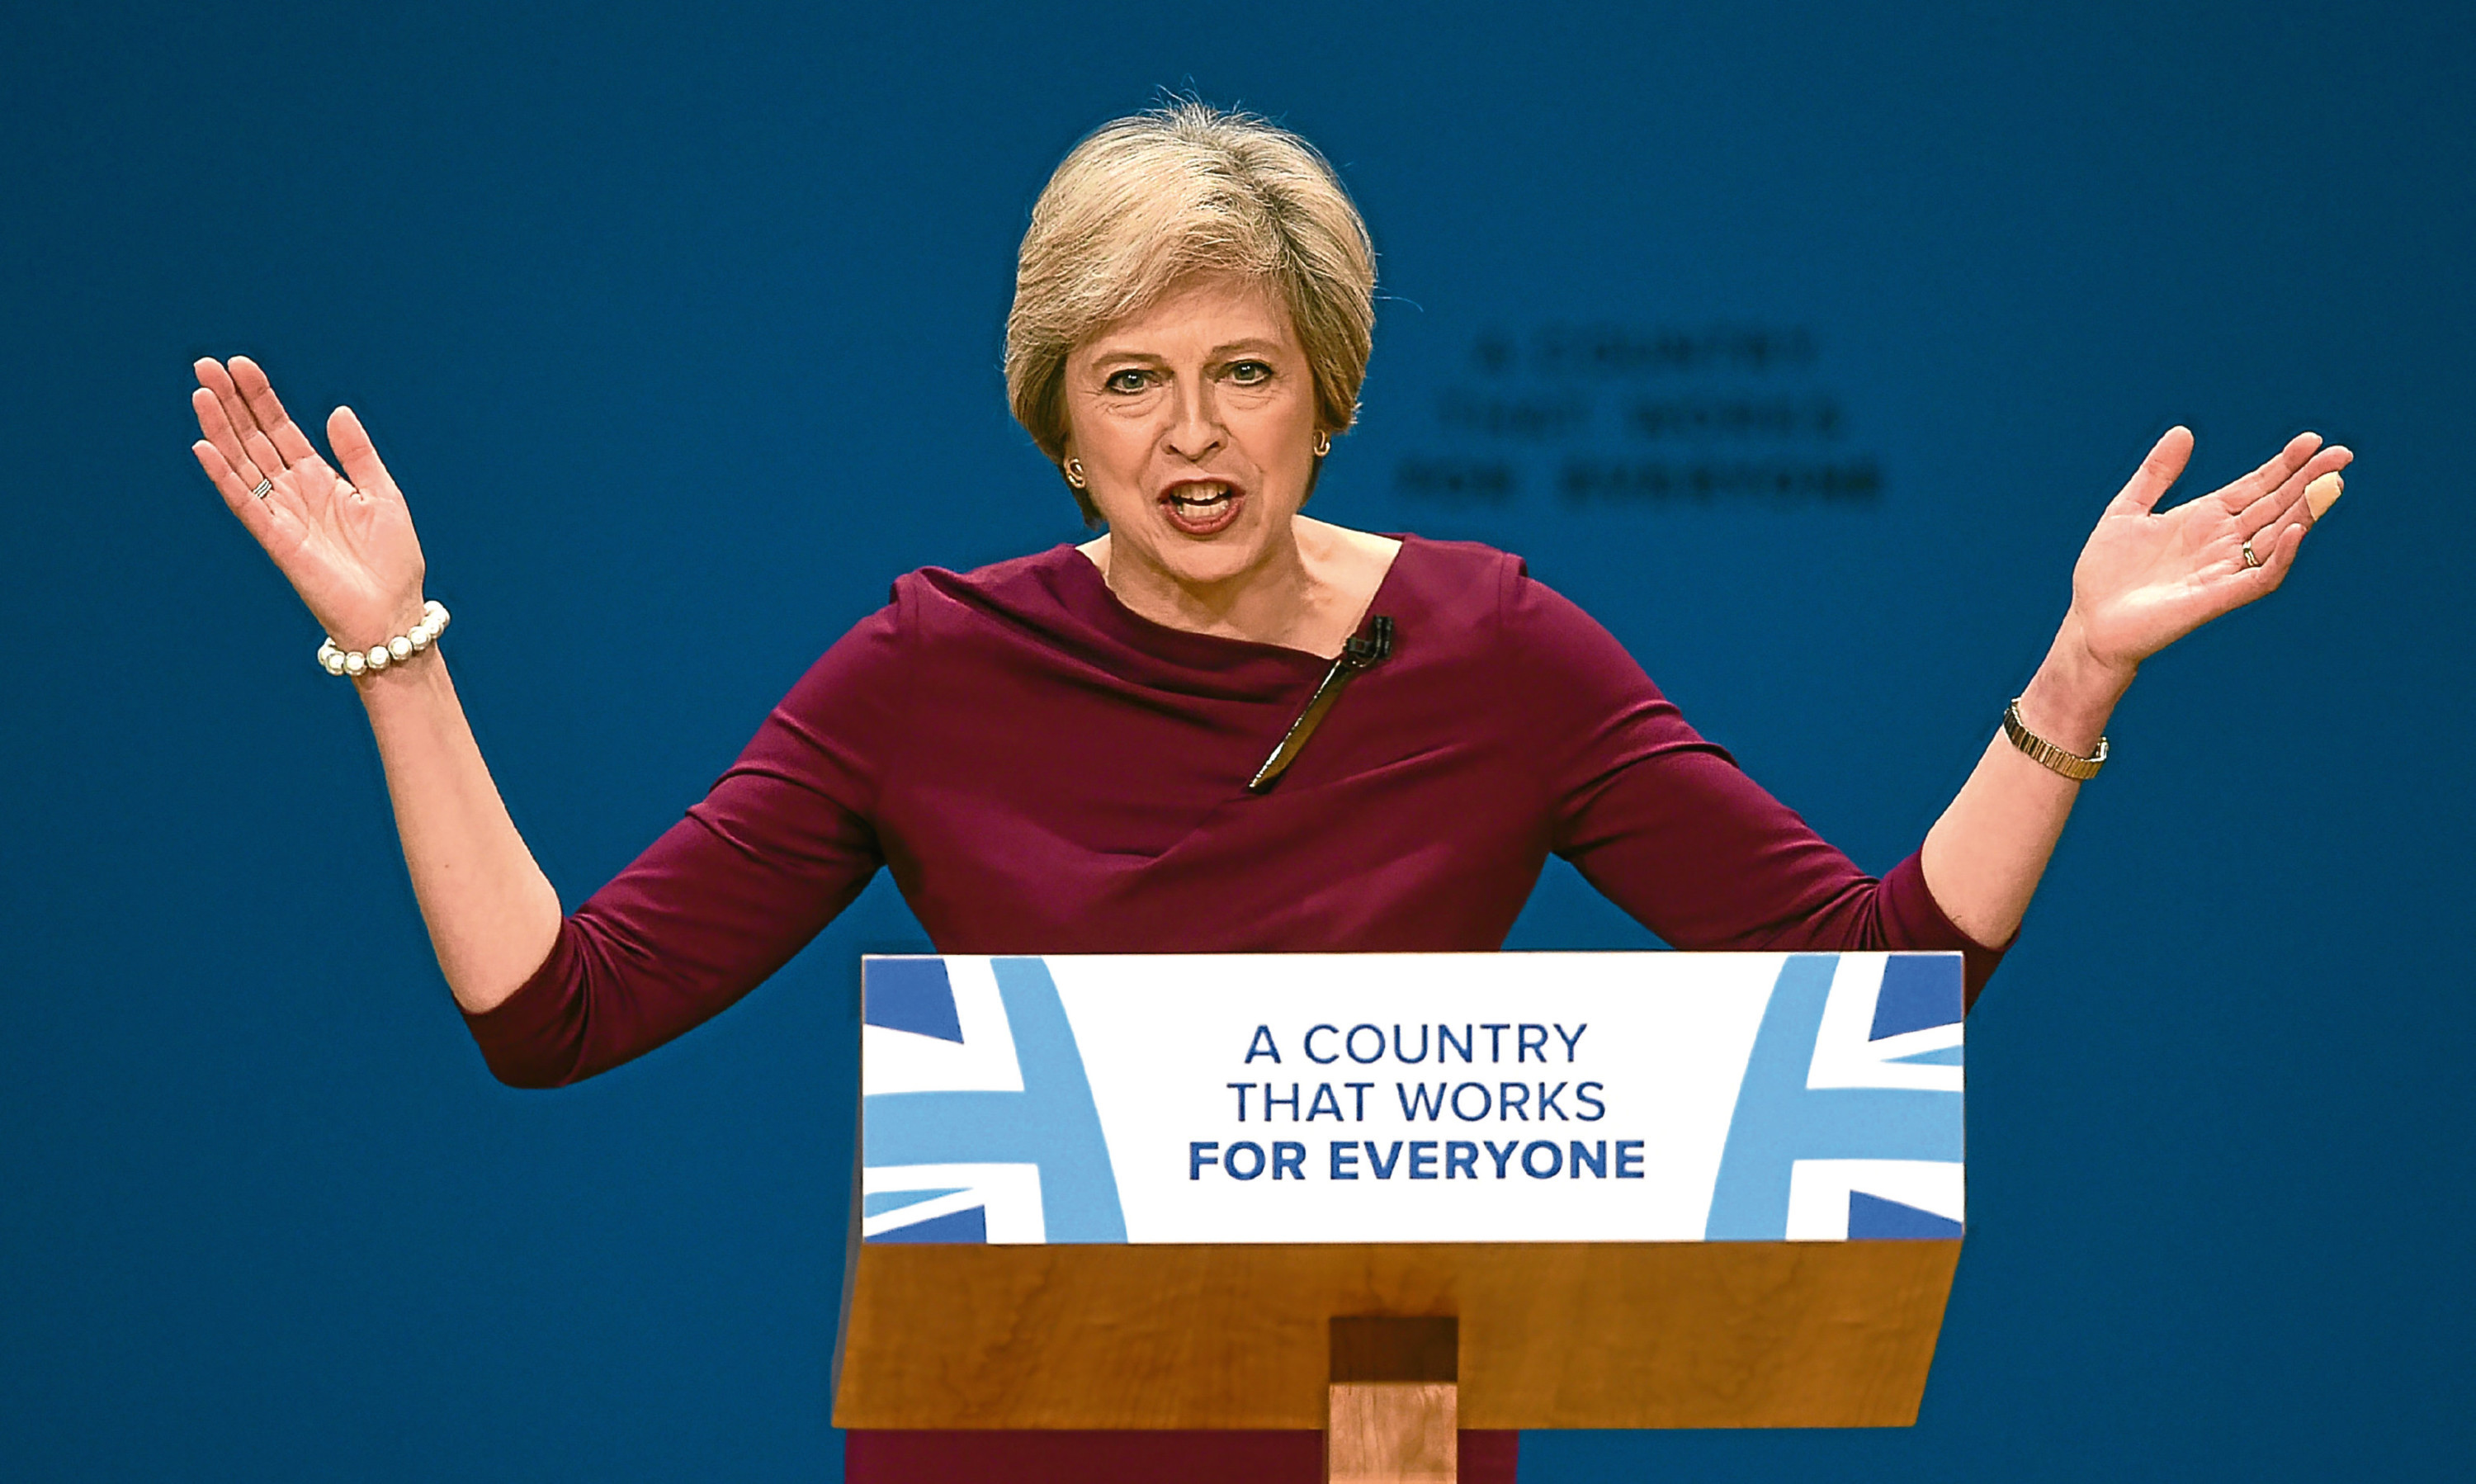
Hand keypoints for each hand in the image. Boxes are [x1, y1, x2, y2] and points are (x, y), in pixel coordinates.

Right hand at [191, 356, 427, 650]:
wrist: (393, 611)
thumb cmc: (392, 561)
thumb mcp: (384, 495)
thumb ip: (358, 454)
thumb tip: (338, 410)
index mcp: (320, 478)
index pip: (280, 428)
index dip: (260, 397)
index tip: (240, 364)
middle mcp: (294, 492)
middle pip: (253, 438)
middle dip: (230, 402)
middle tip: (205, 365)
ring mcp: (281, 515)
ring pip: (241, 464)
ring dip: (219, 429)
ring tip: (201, 394)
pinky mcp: (276, 540)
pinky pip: (245, 503)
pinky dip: (224, 477)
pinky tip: (204, 449)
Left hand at [2065, 426, 2351, 677]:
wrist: (2089, 622)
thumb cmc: (2106, 572)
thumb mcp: (2126, 510)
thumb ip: (2156, 473)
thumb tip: (2183, 431)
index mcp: (2204, 517)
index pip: (2255, 486)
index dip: (2283, 464)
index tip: (2310, 440)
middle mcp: (2221, 541)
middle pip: (2276, 506)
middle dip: (2308, 481)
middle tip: (2342, 454)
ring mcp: (2223, 569)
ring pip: (2278, 536)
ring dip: (2306, 511)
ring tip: (2330, 483)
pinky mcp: (2218, 597)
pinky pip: (2261, 576)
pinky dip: (2282, 555)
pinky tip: (2297, 529)